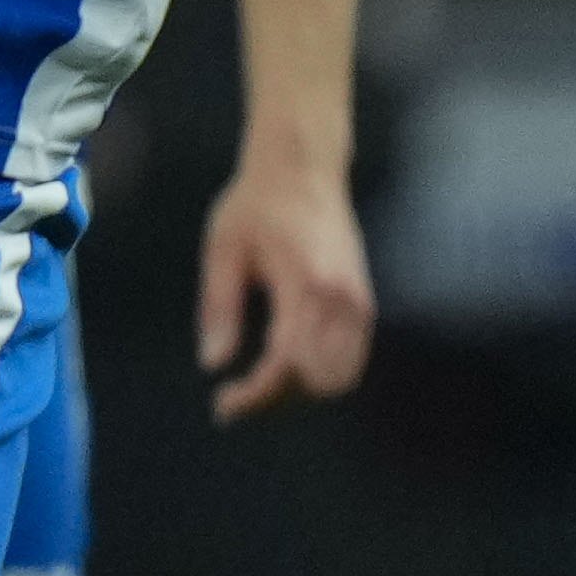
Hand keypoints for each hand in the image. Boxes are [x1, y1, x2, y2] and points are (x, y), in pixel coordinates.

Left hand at [191, 150, 373, 420]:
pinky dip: (319, 378)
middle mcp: (342, 298)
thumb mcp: (223, 250)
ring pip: (339, 378)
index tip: (222, 406)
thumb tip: (213, 364)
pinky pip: (349, 361)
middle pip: (317, 381)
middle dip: (275, 400)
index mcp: (306, 283)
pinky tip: (281, 369)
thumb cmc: (257, 205)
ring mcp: (359, 303)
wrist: (304, 170)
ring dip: (298, 394)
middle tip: (234, 398)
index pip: (288, 363)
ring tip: (255, 385)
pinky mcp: (363, 303)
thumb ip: (218, 308)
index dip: (256, 396)